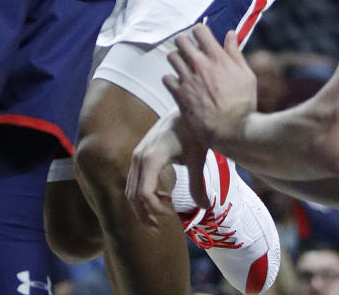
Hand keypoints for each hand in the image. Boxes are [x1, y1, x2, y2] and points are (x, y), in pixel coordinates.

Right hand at [127, 109, 208, 229]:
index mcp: (151, 158)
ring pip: (130, 189)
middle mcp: (139, 156)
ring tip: (163, 214)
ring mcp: (137, 154)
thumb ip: (198, 185)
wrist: (185, 109)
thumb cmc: (193, 132)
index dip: (156, 209)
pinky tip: (164, 197)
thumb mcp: (197, 159)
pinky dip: (144, 195)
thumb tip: (207, 208)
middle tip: (158, 230)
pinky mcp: (139, 154)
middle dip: (143, 215)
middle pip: (133, 195)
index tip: (172, 213)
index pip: (144, 194)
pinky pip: (134, 181)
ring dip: (142, 207)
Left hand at [165, 24, 257, 145]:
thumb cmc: (244, 104)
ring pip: (172, 57)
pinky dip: (171, 79)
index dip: (199, 31)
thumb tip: (230, 34)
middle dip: (185, 42)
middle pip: (181, 40)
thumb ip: (235, 53)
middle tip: (189, 50)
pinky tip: (179, 84)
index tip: (201, 38)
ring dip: (177, 59)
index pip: (199, 30)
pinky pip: (166, 79)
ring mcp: (188, 80)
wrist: (232, 131)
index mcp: (217, 58)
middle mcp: (200, 65)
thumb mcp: (247, 76)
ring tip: (183, 66)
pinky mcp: (180, 96)